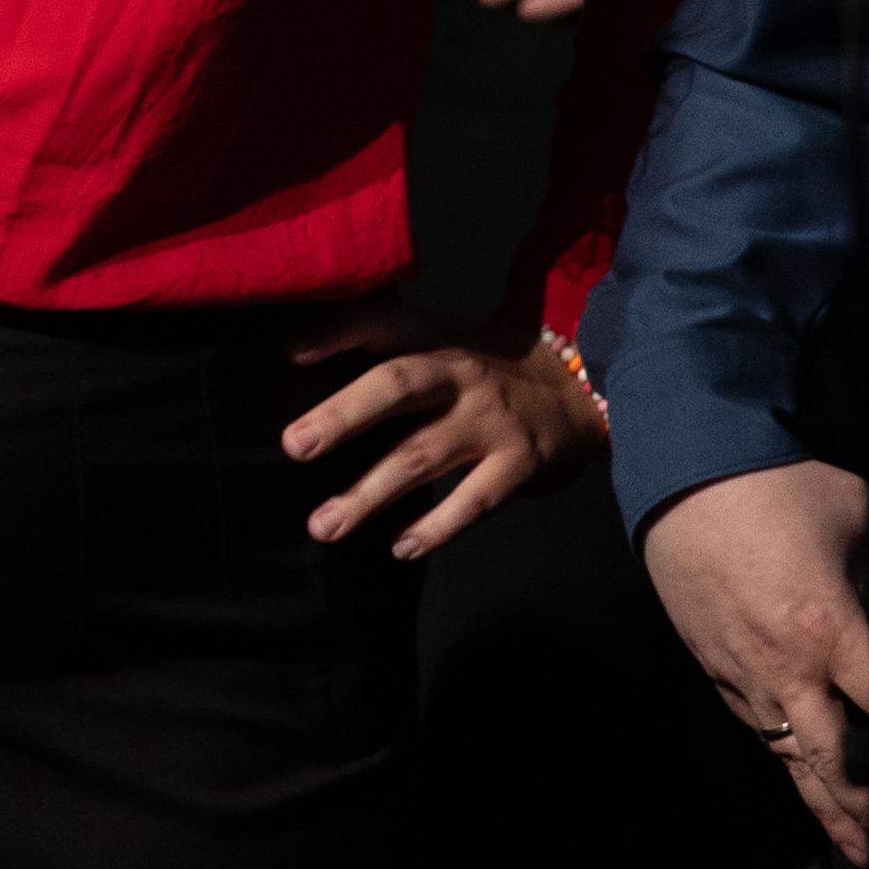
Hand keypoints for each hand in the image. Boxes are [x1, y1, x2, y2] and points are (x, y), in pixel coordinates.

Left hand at [282, 297, 603, 559]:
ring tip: (324, 525)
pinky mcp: (520, 466)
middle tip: (294, 446)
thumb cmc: (487, 369)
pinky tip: (400, 547)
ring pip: (421, 457)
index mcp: (435, 336)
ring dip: (368, 495)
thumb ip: (386, 347)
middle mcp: (461, 374)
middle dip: (342, 416)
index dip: (335, 331)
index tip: (288, 353)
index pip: (381, 321)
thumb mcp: (443, 340)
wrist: (580, 391)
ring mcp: (492, 422)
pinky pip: (472, 502)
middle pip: (396, 385)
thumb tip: (297, 358)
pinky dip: (434, 529)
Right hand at [640, 458, 868, 865]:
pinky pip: (749, 716)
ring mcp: (741, 665)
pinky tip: (790, 763)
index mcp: (832, 629)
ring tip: (845, 838)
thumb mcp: (856, 520)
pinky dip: (775, 747)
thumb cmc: (776, 482)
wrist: (684, 464)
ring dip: (816, 796)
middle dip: (863, 805)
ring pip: (784, 749)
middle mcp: (787, 663)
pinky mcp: (707, 655)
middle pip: (833, 757)